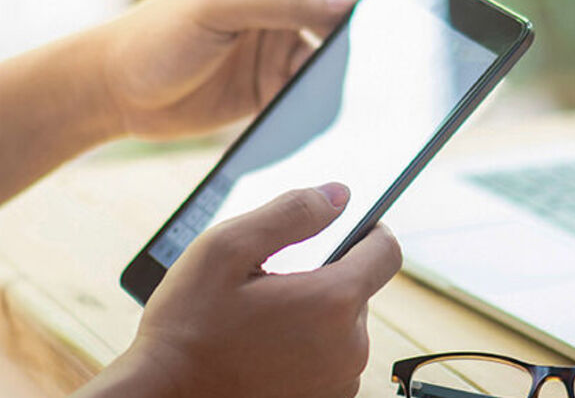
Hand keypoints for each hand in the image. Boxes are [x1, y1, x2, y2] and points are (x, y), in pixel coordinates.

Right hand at [79, 183, 403, 396]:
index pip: (386, 251)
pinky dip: (307, 348)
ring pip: (343, 326)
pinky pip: (331, 359)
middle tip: (270, 280)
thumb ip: (289, 213)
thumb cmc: (188, 327)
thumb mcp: (224, 250)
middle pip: (359, 289)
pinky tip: (265, 347)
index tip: (342, 227)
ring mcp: (340, 379)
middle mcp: (350, 346)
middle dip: (323, 276)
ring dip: (314, 314)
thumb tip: (339, 195)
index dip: (368, 230)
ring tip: (261, 319)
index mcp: (333, 302)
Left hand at [82, 0, 436, 139]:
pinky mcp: (270, 88)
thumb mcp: (216, 9)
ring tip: (361, 89)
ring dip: (347, 70)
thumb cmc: (153, 35)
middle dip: (378, 20)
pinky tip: (329, 113)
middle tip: (411, 39)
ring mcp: (276, 44)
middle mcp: (278, 0)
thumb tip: (352, 7)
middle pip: (346, 4)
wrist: (113, 92)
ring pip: (333, 55)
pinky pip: (313, 92)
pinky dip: (325, 102)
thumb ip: (284, 5)